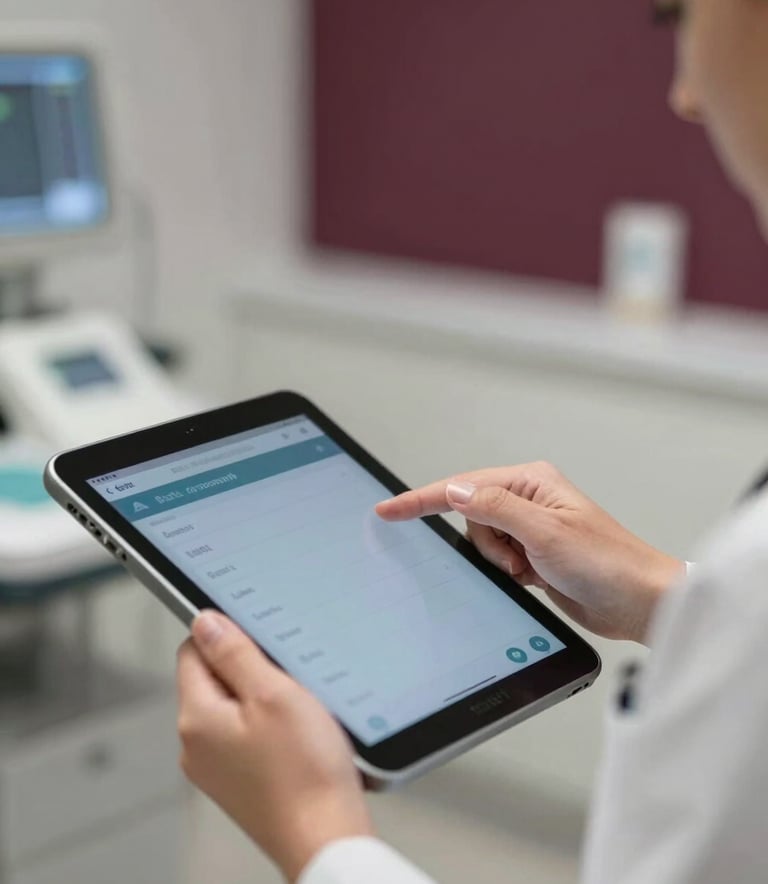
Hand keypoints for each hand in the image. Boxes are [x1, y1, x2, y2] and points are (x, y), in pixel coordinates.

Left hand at [176, 611, 372, 881]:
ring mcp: (215, 767)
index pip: (192, 651)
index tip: (261, 643)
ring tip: (297, 713)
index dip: (227, 637)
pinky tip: (297, 737)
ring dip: (263, 698)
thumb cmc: (305, 771)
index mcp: (195, 718)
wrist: (326, 837)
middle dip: (250, 670)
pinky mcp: (238, 781)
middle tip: (288, 682)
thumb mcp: (272, 693)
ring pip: (233, 706)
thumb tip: (204, 622)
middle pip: (213, 679)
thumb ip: (234, 653)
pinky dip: (270, 727)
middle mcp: (195, 745)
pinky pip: (246, 734)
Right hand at [376, 462, 683, 643]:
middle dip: (486, 544)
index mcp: (531, 482)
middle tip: (515, 560)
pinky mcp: (533, 554)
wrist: (637, 602)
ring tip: (530, 571)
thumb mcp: (545, 533)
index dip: (422, 499)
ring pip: (482, 542)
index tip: (388, 508)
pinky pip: (497, 560)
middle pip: (471, 517)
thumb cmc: (607, 562)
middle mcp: (529, 500)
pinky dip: (507, 572)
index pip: (463, 487)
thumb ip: (496, 508)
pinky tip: (533, 578)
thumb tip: (455, 491)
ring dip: (499, 562)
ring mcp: (530, 528)